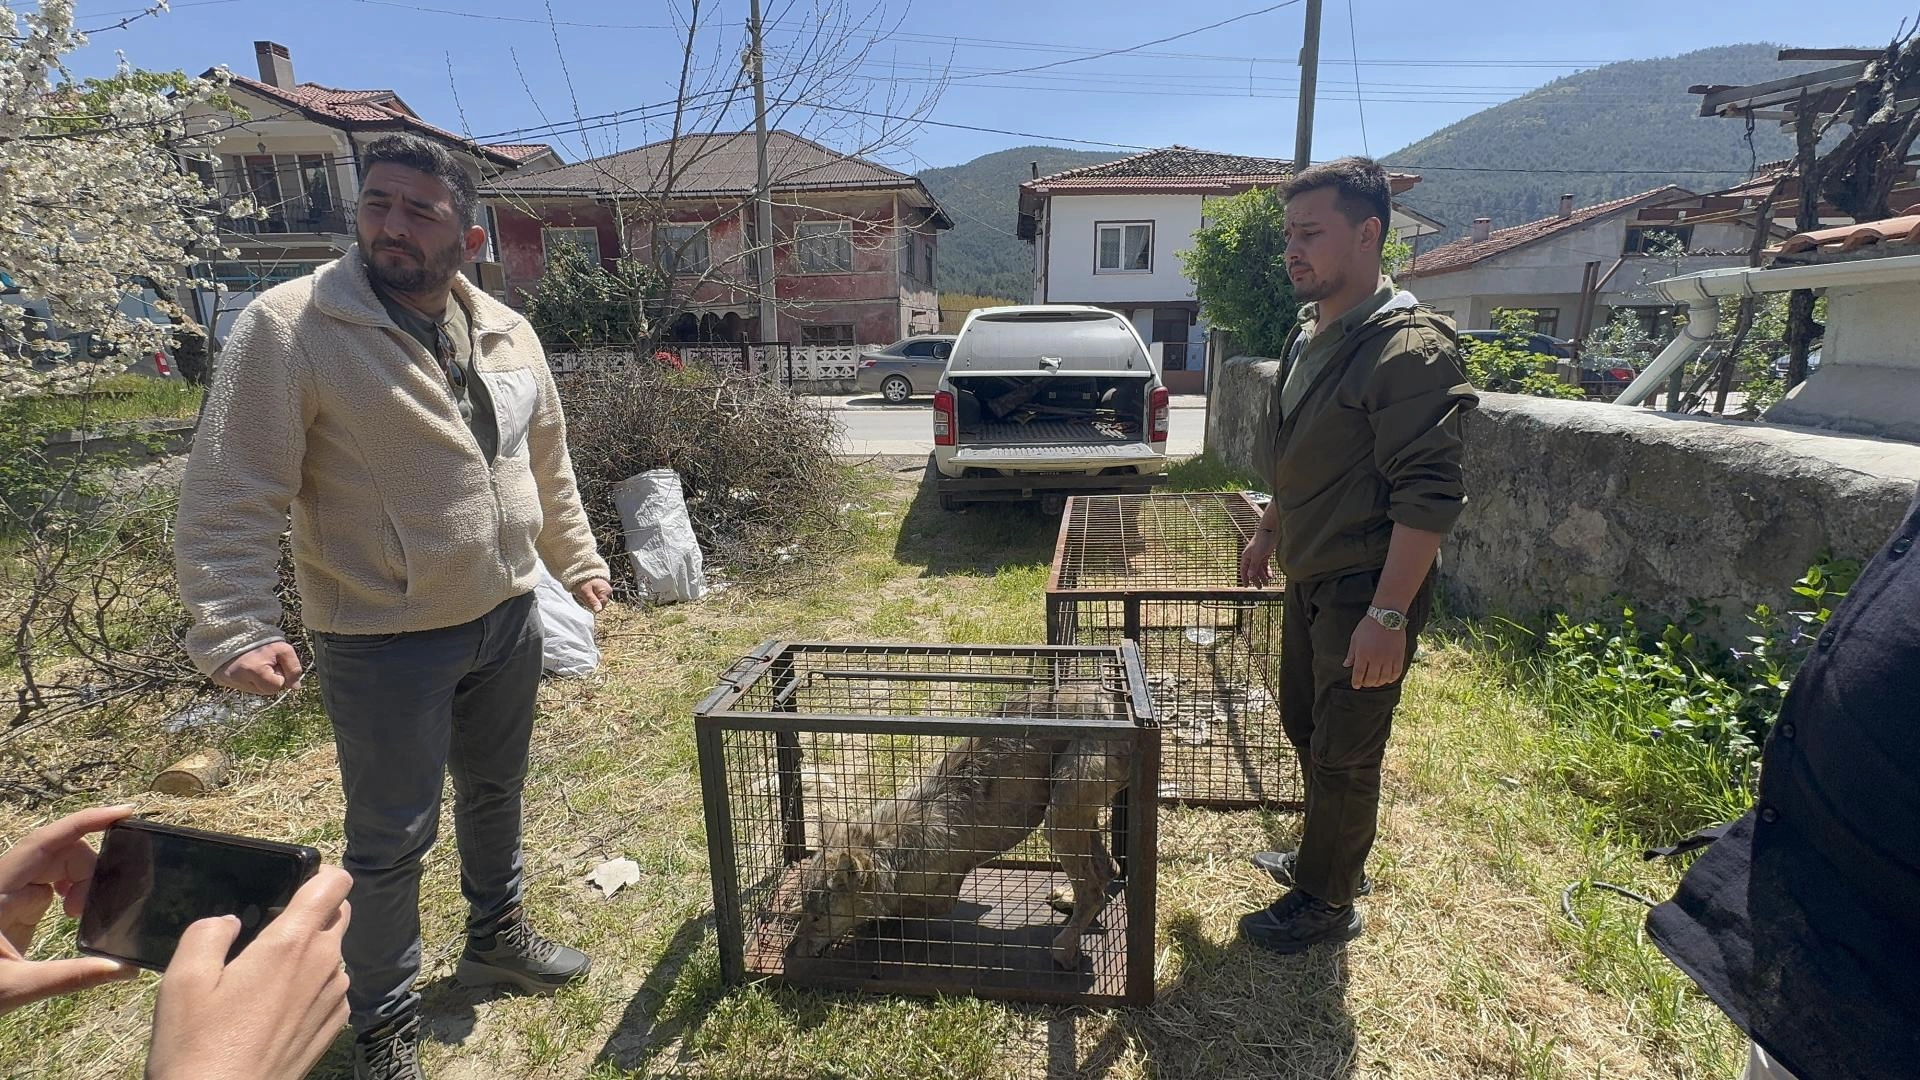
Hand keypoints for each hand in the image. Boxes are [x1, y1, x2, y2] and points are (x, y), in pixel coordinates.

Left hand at [0, 806, 140, 1014]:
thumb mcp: (16, 987)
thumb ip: (71, 977)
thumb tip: (123, 970)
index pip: (45, 843)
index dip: (86, 822)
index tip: (126, 812)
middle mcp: (2, 885)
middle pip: (57, 851)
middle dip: (89, 867)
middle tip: (97, 904)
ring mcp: (7, 894)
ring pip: (57, 865)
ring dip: (82, 880)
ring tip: (83, 914)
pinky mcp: (14, 908)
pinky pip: (51, 884)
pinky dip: (73, 892)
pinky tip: (76, 915)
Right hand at [146, 865, 351, 1079]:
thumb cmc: (197, 1047)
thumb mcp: (182, 979)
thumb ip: (208, 932)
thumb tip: (230, 921)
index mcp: (291, 944)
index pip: (334, 885)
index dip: (320, 875)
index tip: (296, 882)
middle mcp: (325, 965)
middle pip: (338, 915)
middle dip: (313, 912)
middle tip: (267, 933)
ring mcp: (334, 998)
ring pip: (333, 953)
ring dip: (309, 954)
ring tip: (262, 980)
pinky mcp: (333, 1026)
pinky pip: (330, 988)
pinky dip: (311, 987)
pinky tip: (273, 1009)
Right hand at [211, 642, 302, 695]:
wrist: (231, 633)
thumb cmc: (260, 640)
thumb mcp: (282, 649)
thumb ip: (293, 667)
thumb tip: (296, 687)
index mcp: (254, 670)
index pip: (277, 686)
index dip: (280, 675)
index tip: (274, 662)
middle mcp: (239, 680)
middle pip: (267, 691)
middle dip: (270, 678)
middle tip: (265, 662)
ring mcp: (230, 682)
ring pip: (257, 690)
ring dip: (260, 679)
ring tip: (256, 664)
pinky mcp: (223, 681)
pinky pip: (245, 686)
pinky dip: (249, 679)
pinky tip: (248, 668)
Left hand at [573, 577, 611, 612]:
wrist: (581, 570)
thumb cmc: (583, 580)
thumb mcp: (585, 592)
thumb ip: (592, 601)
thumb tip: (598, 610)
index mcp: (606, 592)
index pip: (601, 607)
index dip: (592, 604)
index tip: (586, 597)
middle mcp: (608, 592)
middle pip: (599, 604)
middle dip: (590, 601)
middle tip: (584, 594)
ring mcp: (605, 590)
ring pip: (597, 601)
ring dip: (589, 598)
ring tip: (585, 591)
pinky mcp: (601, 590)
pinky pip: (596, 597)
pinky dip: (589, 595)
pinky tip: (587, 591)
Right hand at [1239, 530, 1277, 587]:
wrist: (1271, 531)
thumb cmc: (1262, 541)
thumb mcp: (1258, 555)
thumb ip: (1254, 565)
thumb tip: (1249, 575)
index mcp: (1246, 557)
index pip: (1244, 570)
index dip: (1245, 578)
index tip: (1246, 586)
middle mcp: (1251, 557)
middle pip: (1252, 571)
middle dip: (1256, 579)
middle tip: (1260, 587)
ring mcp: (1258, 556)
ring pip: (1259, 569)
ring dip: (1263, 576)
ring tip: (1267, 583)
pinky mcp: (1265, 555)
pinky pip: (1265, 566)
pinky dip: (1267, 571)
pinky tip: (1271, 576)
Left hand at [1345, 617, 1407, 688]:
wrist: (1387, 616)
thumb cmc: (1369, 626)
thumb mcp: (1355, 638)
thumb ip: (1351, 653)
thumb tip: (1346, 665)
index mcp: (1363, 653)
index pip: (1359, 673)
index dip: (1357, 682)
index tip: (1356, 685)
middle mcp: (1376, 658)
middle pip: (1371, 678)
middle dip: (1367, 683)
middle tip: (1365, 683)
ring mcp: (1389, 658)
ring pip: (1384, 678)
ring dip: (1379, 682)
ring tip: (1376, 682)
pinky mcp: (1399, 656)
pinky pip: (1396, 672)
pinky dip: (1392, 678)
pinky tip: (1388, 679)